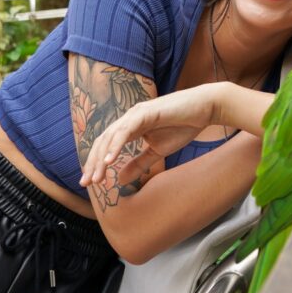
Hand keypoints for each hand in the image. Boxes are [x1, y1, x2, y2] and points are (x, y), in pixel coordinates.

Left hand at [79, 84, 221, 187]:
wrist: (206, 108)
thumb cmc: (184, 126)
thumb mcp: (158, 151)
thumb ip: (139, 163)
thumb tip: (121, 179)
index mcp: (131, 126)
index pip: (107, 146)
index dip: (96, 163)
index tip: (90, 183)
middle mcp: (129, 118)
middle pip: (103, 142)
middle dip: (92, 163)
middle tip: (86, 183)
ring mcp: (136, 113)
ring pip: (111, 137)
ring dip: (101, 158)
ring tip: (96, 177)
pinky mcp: (145, 112)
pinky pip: (125, 131)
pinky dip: (116, 146)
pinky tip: (109, 161)